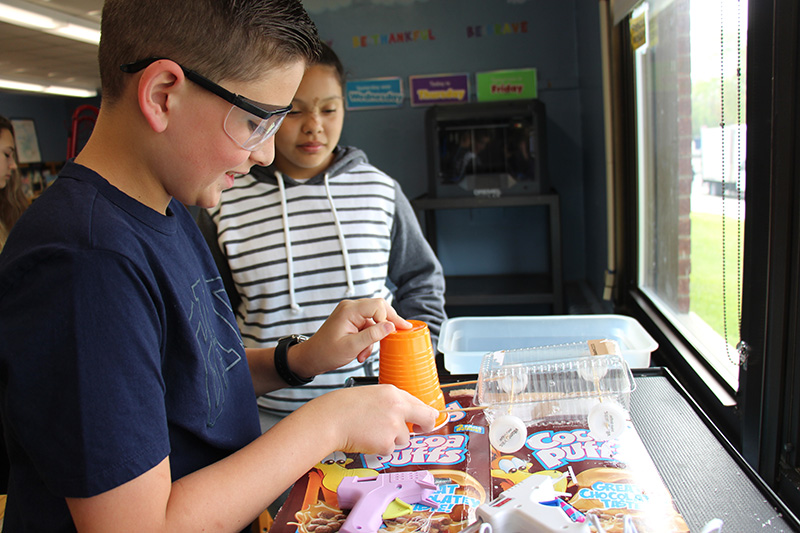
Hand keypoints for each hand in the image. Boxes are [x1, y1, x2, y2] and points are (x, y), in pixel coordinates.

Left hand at [293, 298, 410, 376]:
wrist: (311, 358)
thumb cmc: (326, 352)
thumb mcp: (352, 346)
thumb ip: (372, 335)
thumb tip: (391, 326)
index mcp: (349, 310)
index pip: (378, 306)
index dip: (390, 318)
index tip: (398, 331)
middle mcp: (351, 308)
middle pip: (379, 308)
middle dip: (388, 324)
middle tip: (401, 333)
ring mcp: (351, 314)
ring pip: (375, 320)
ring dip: (374, 338)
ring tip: (364, 354)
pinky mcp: (351, 321)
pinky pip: (368, 327)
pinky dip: (368, 340)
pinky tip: (361, 353)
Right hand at [296, 385, 437, 454]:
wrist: (329, 419)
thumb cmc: (343, 408)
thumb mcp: (370, 395)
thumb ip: (390, 403)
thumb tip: (405, 414)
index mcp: (392, 392)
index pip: (418, 402)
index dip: (424, 413)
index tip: (427, 418)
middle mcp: (397, 407)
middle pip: (426, 418)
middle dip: (427, 426)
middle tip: (423, 430)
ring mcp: (394, 425)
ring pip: (404, 438)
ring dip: (392, 439)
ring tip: (371, 432)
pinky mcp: (387, 442)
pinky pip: (390, 449)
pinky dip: (380, 448)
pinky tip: (367, 439)